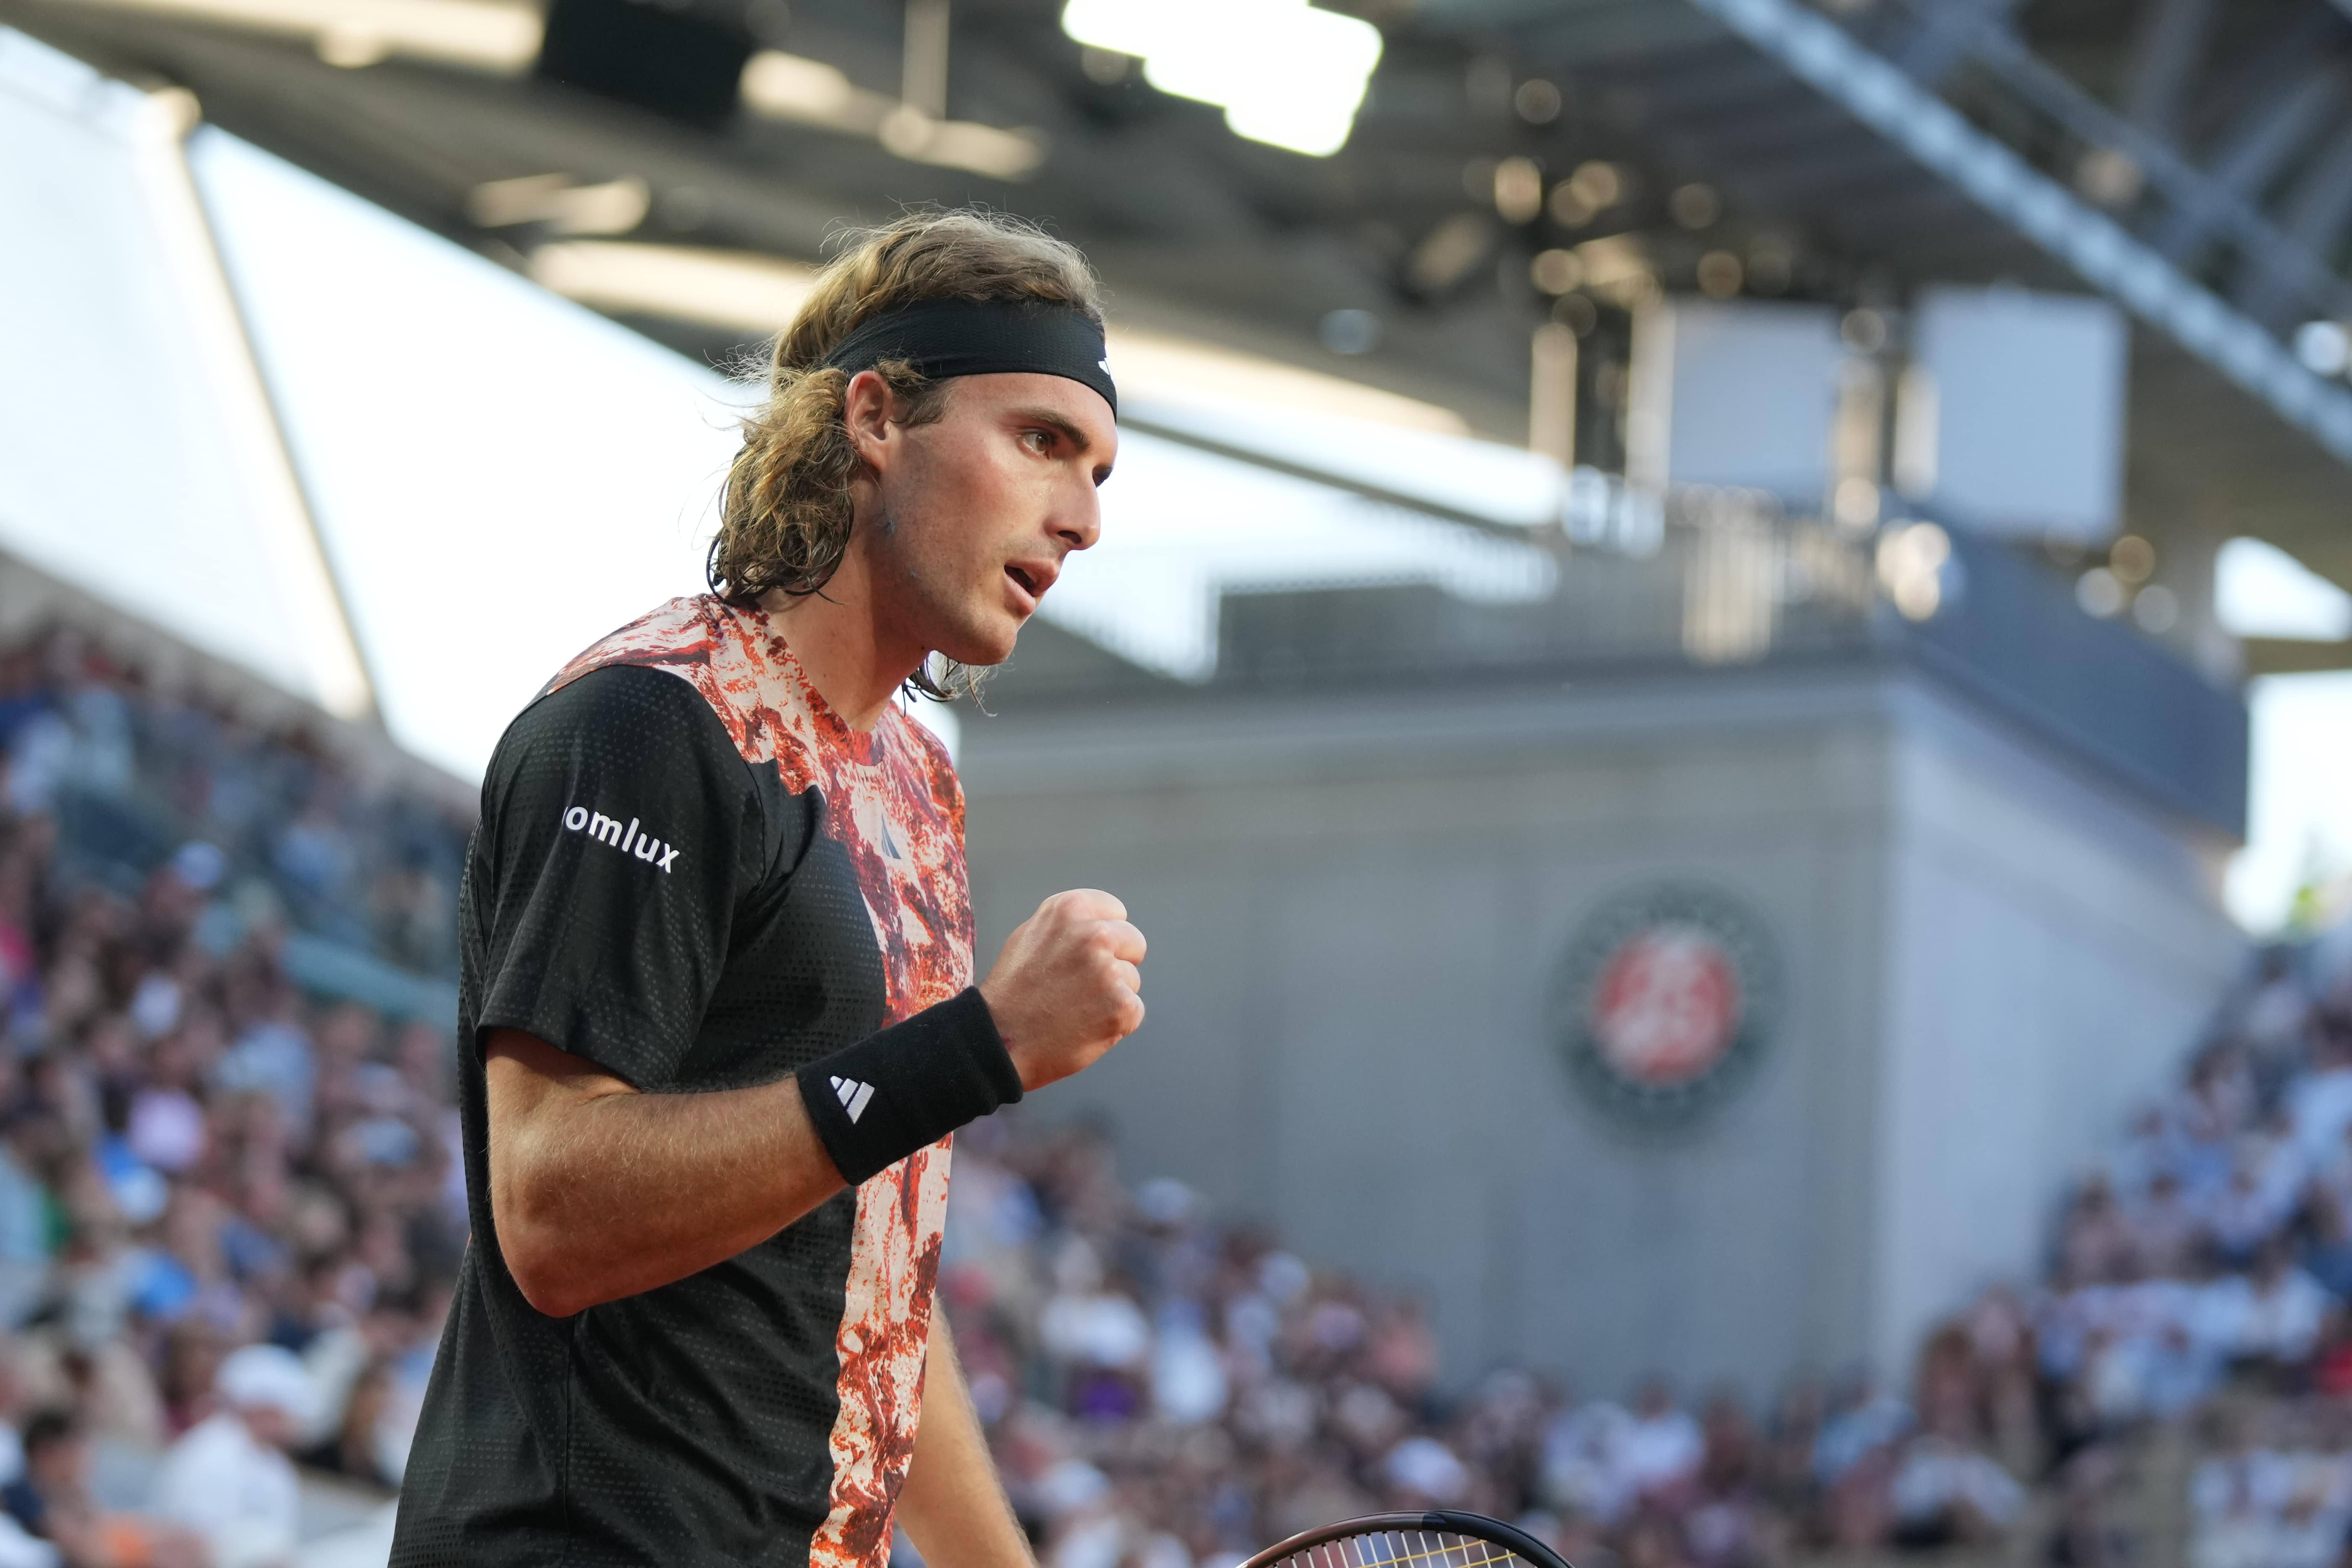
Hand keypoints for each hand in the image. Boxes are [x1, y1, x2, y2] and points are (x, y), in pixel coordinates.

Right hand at [978, 889, 1144, 1091]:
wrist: (1000, 1041)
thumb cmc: (1012, 993)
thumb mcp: (1030, 936)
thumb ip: (1068, 925)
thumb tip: (1099, 924)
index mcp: (1070, 909)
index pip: (1117, 913)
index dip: (1104, 937)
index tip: (1088, 955)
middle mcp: (1093, 934)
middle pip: (1133, 943)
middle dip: (1116, 962)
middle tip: (1083, 986)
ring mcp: (1109, 971)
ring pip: (1132, 979)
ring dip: (1113, 995)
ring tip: (1075, 1008)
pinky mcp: (1122, 1006)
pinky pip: (1133, 1010)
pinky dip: (1115, 1022)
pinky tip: (1084, 1026)